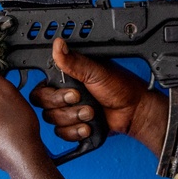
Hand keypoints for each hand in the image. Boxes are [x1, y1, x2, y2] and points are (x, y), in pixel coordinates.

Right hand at [30, 38, 168, 156]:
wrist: (135, 111)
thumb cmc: (121, 87)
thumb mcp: (96, 72)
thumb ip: (74, 61)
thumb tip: (58, 45)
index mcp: (67, 77)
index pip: (42, 87)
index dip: (53, 94)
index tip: (73, 93)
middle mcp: (65, 93)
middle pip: (45, 105)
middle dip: (66, 107)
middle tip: (83, 100)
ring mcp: (70, 110)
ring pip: (54, 120)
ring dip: (74, 118)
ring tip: (91, 112)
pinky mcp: (75, 126)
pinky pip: (62, 133)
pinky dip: (76, 131)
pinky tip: (88, 126)